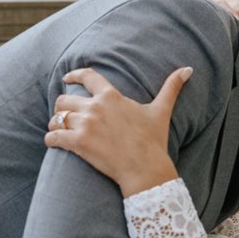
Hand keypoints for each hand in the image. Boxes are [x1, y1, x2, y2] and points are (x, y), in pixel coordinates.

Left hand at [43, 64, 188, 193]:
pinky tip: (53, 142)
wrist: (145, 168)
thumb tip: (188, 69)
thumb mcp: (161, 111)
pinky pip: (54, 136)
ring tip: (57, 130)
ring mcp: (86, 125)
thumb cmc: (153, 141)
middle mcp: (96, 107)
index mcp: (111, 96)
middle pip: (65, 99)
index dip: (74, 75)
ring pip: (57, 117)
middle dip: (63, 107)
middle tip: (64, 116)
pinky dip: (50, 139)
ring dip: (55, 123)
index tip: (66, 78)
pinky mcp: (78, 143)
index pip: (87, 77)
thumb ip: (171, 87)